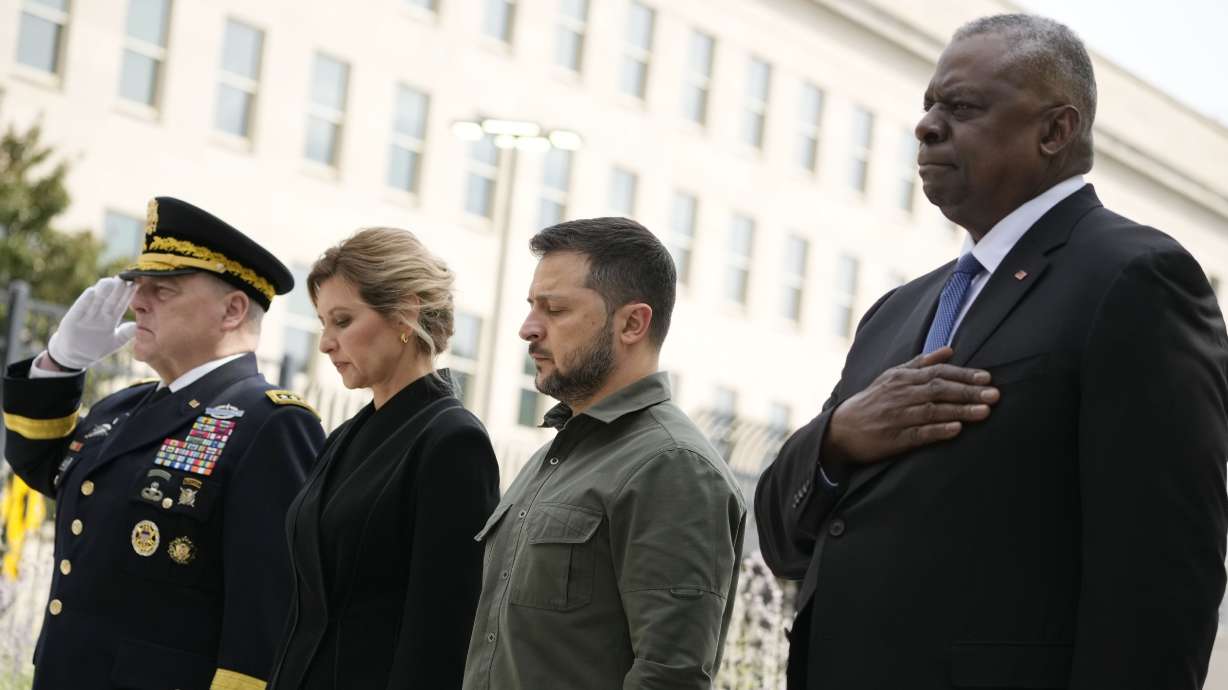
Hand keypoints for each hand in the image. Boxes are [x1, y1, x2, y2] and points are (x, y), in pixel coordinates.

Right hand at [46, 277, 137, 369]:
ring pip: (96, 301)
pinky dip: (85, 301)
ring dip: (103, 291)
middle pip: (110, 300)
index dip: (127, 295)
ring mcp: (85, 316)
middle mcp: (98, 315)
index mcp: (110, 319)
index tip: (135, 285)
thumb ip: (125, 334)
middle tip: (125, 278)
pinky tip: (91, 291)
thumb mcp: (114, 342)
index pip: (120, 304)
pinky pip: (80, 309)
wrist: (74, 358)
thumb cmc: (95, 348)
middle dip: (118, 289)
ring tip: (111, 280)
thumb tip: (137, 326)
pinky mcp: (72, 320)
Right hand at [822, 347, 997, 474]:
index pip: (937, 372)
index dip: (963, 375)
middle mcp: (900, 394)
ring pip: (933, 410)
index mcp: (901, 377)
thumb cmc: (872, 402)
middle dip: (968, 391)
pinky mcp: (894, 438)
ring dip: (960, 411)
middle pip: (939, 390)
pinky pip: (919, 433)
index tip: (987, 378)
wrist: (841, 429)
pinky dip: (938, 431)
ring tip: (985, 412)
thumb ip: (920, 363)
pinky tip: (957, 430)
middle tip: (995, 394)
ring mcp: (897, 416)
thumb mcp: (892, 376)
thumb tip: (949, 350)